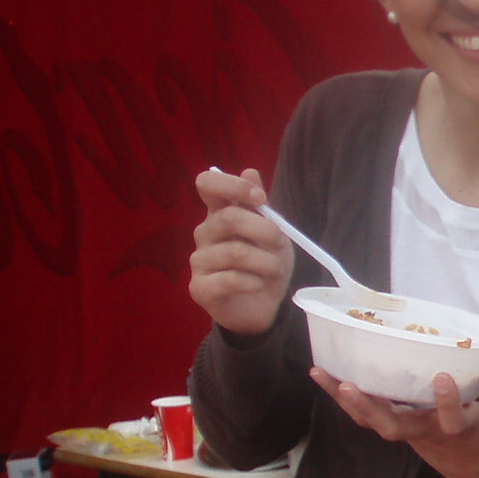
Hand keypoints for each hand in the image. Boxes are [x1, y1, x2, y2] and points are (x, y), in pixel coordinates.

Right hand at [187, 167, 292, 336]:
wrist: (265, 306)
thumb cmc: (266, 264)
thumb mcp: (271, 232)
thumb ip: (258, 205)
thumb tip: (250, 171)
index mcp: (218, 214)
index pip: (207, 184)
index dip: (232, 185)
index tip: (260, 200)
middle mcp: (204, 234)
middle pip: (228, 219)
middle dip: (265, 231)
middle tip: (280, 244)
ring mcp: (198, 261)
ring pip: (234, 252)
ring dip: (266, 262)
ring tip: (275, 270)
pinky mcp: (199, 288)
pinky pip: (229, 279)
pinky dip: (253, 282)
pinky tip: (259, 284)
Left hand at [311, 359, 478, 477]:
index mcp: (462, 428)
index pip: (453, 419)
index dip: (447, 402)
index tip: (443, 377)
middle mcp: (430, 433)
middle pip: (394, 427)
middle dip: (370, 407)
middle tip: (349, 385)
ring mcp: (411, 434)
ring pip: (374, 423)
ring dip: (348, 401)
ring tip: (321, 373)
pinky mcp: (402, 430)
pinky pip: (371, 417)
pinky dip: (350, 400)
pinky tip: (329, 378)